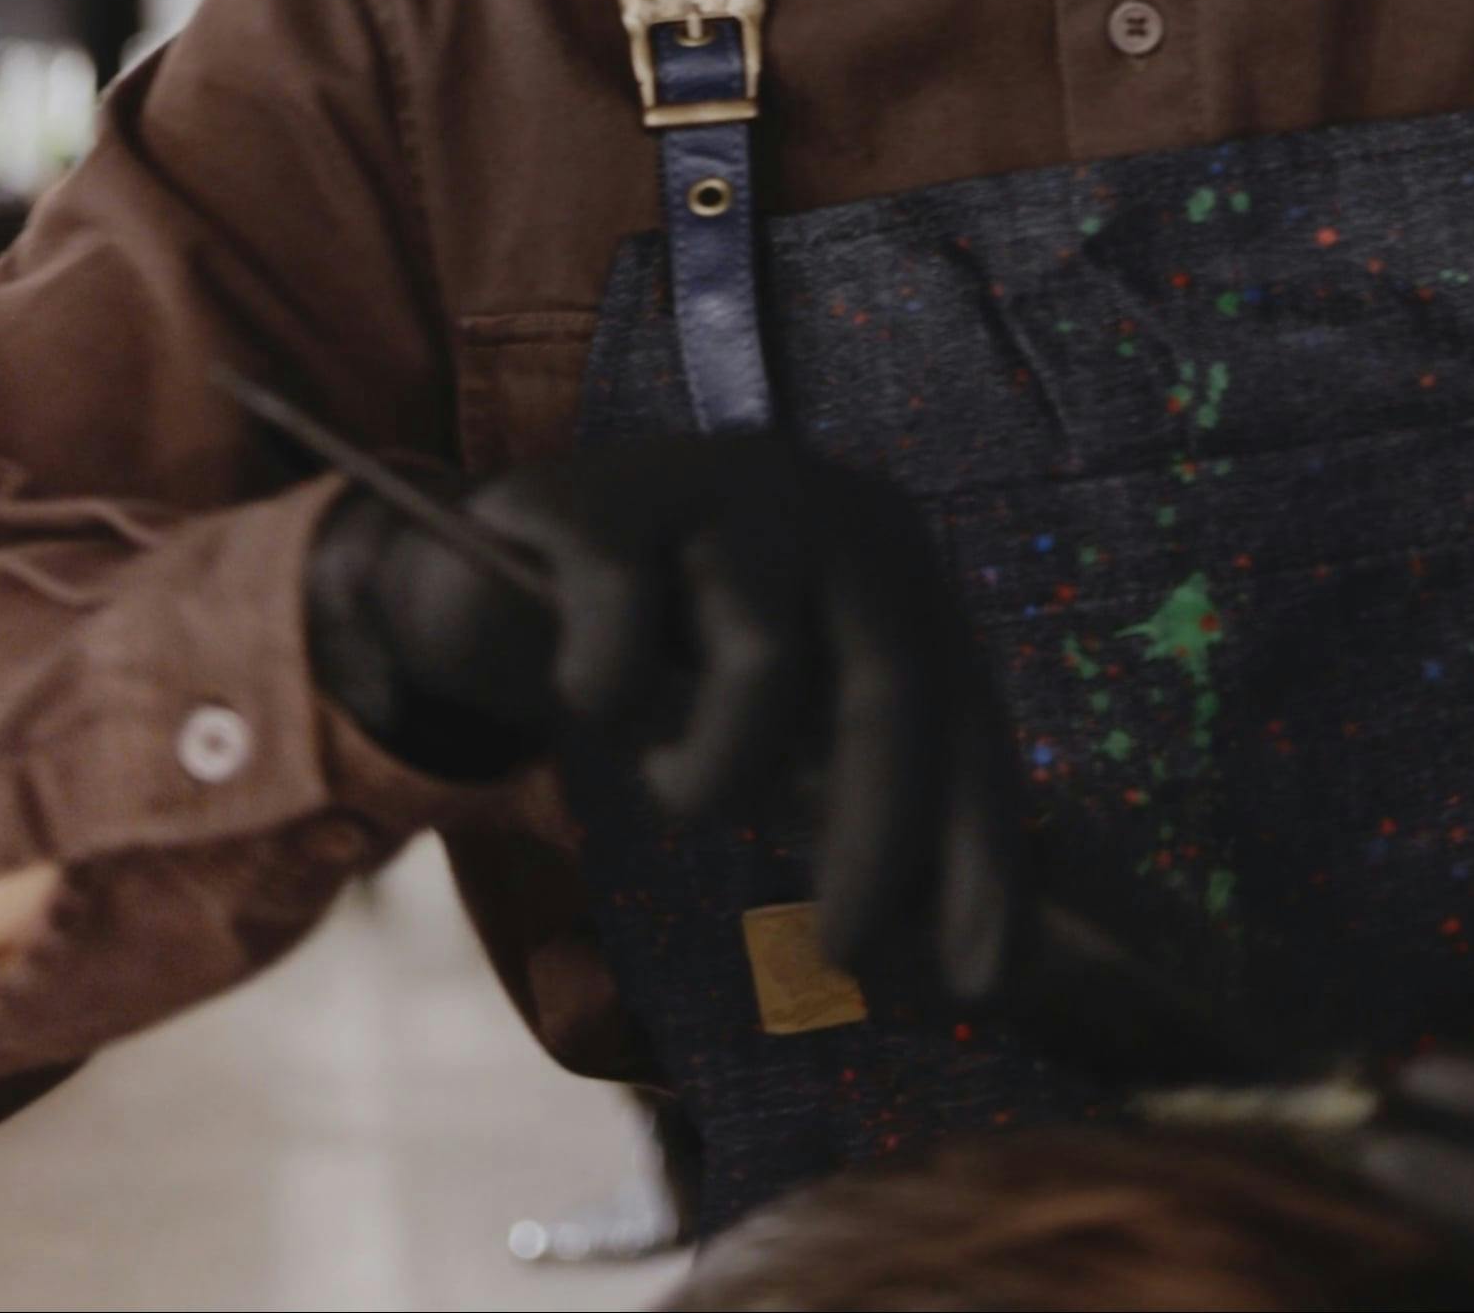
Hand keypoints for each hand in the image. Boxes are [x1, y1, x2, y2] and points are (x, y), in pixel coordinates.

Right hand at [304, 433, 1025, 1003]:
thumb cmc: (666, 662)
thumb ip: (853, 805)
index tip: (977, 986)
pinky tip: (587, 688)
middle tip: (844, 952)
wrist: (494, 566)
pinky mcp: (609, 499)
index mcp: (893, 568)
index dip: (979, 850)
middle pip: (888, 684)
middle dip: (876, 839)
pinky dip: (603, 699)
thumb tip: (943, 956)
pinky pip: (623, 645)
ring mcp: (719, 487)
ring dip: (708, 772)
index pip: (962, 717)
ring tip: (666, 780)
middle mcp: (829, 509)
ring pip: (763, 661)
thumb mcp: (776, 732)